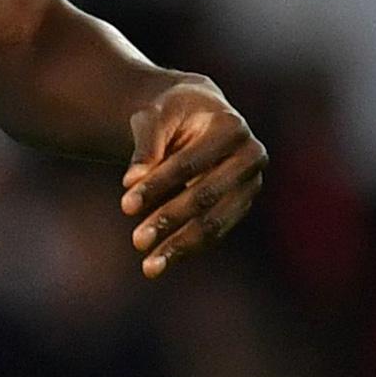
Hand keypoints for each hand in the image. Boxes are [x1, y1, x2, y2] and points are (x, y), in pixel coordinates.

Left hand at [120, 79, 266, 278]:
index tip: (125, 205)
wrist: (196, 112)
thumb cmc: (170, 111)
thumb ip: (146, 145)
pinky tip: (163, 260)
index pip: (190, 163)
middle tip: (137, 240)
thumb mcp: (154, 115)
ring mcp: (251, 184)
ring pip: (216, 222)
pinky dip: (190, 247)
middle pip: (206, 196)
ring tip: (150, 266)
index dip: (158, 185)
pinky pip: (217, 230)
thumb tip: (131, 181)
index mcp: (230, 126)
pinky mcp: (242, 203)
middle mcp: (250, 156)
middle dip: (169, 219)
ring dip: (181, 245)